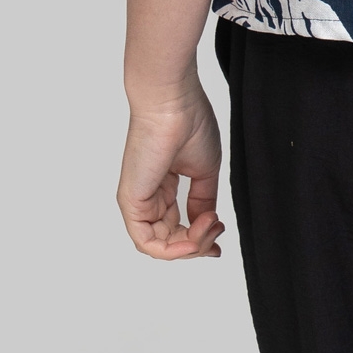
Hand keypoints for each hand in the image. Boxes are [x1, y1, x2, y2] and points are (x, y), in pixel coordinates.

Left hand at [117, 83, 224, 258]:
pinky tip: (194, 237)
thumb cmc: (189, 122)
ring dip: (190, 246)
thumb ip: (203, 201)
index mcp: (162, 188)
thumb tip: (206, 223)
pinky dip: (173, 249)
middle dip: (198, 243)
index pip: (176, 227)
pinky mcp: (131, 202)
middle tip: (218, 228)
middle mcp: (148, 197)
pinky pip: (147, 243)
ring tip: (210, 226)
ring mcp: (137, 201)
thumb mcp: (204, 171)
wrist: (174, 102)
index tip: (221, 231)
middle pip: (170, 241)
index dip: (199, 238)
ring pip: (160, 246)